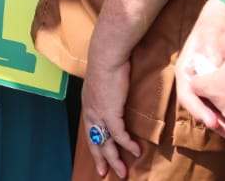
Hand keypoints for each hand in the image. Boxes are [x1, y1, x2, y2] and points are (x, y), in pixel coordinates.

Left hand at [81, 44, 140, 177]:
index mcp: (88, 105)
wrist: (107, 55)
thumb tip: (115, 94)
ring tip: (123, 171)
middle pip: (95, 141)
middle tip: (106, 173)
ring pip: (106, 142)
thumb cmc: (108, 63)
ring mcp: (99, 113)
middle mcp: (90, 111)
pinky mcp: (110, 112)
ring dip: (115, 158)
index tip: (99, 159)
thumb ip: (107, 92)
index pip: (90, 131)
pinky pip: (119, 134)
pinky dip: (127, 144)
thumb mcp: (104, 81)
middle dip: (101, 159)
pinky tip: (136, 151)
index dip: (95, 146)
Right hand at [177, 0, 224, 145]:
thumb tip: (213, 64)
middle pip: (204, 109)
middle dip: (219, 126)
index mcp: (187, 71)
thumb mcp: (211, 34)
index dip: (200, 110)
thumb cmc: (214, 25)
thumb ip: (210, 47)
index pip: (189, 95)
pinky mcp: (224, 90)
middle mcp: (197, 83)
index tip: (213, 121)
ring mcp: (210, 87)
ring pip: (217, 112)